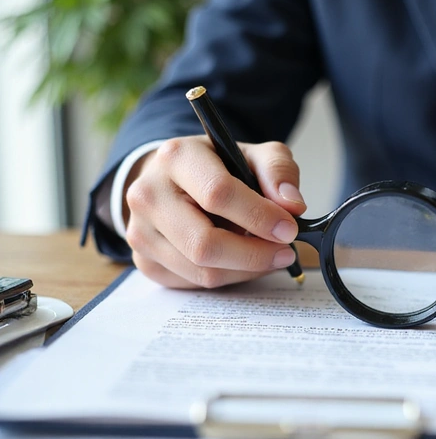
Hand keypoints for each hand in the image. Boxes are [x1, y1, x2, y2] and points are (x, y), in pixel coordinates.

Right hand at [123, 137, 306, 288]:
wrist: (175, 180)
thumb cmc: (218, 167)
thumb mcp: (253, 154)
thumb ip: (278, 171)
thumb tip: (292, 205)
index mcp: (176, 157)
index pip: (218, 194)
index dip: (259, 216)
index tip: (289, 229)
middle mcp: (148, 194)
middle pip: (204, 243)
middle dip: (254, 254)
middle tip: (284, 252)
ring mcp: (140, 231)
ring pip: (202, 270)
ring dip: (245, 270)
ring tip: (268, 254)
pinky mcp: (144, 260)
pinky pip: (194, 283)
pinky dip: (228, 277)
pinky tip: (242, 260)